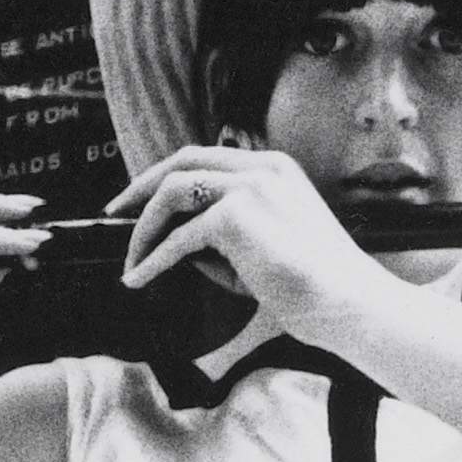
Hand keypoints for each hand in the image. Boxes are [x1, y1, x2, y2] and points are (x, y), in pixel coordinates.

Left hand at [110, 143, 384, 344]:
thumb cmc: (314, 285)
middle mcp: (260, 168)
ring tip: (130, 261)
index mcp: (273, 169)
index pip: (207, 159)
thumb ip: (224, 239)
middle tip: (116, 212)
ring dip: (144, 228)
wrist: (345, 301)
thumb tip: (176, 246)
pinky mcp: (235, 218)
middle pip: (182, 161)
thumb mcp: (265, 249)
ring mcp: (248, 187)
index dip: (168, 176)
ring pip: (173, 192)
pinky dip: (152, 260)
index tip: (143, 199)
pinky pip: (178, 238)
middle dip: (142, 186)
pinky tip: (138, 279)